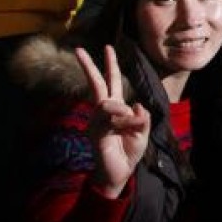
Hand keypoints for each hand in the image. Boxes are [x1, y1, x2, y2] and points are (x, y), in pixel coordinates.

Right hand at [75, 45, 150, 199]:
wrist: (120, 173)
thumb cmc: (129, 151)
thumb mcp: (143, 131)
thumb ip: (142, 117)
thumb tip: (135, 105)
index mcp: (115, 108)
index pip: (111, 82)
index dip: (110, 65)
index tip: (108, 47)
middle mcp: (102, 112)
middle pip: (96, 84)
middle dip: (90, 66)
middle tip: (78, 49)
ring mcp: (96, 122)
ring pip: (108, 104)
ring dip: (123, 113)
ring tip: (130, 123)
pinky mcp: (96, 133)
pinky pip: (111, 120)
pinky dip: (124, 122)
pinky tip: (127, 127)